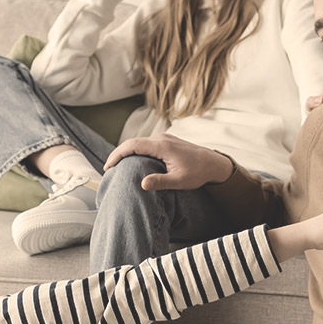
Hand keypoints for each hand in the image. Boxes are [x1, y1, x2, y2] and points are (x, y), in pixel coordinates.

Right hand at [103, 135, 232, 190]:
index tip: (108, 167)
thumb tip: (142, 184)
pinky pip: (146, 144)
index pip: (132, 146)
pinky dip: (135, 151)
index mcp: (162, 146)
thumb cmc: (198, 173)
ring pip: (139, 142)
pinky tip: (133, 162)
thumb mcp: (179, 181)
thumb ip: (160, 182)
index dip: (117, 155)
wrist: (214, 163)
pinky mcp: (167, 142)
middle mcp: (161, 139)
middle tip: (108, 168)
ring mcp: (164, 139)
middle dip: (118, 154)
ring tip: (117, 166)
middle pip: (133, 142)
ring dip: (126, 152)